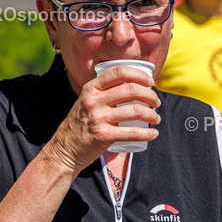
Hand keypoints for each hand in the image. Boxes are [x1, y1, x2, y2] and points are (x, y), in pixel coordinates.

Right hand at [43, 66, 159, 173]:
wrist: (65, 149)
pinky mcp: (103, 136)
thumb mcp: (86, 101)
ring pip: (135, 111)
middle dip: (151, 96)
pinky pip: (132, 133)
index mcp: (91, 88)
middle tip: (156, 102)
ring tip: (156, 118)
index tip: (150, 82)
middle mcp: (94, 100)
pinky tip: (153, 134)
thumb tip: (132, 86)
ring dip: (152, 115)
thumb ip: (103, 92)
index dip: (139, 75)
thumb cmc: (81, 124)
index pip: (119, 72)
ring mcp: (98, 118)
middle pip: (131, 90)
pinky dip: (147, 133)